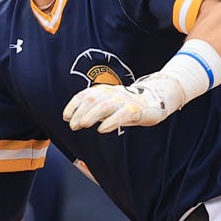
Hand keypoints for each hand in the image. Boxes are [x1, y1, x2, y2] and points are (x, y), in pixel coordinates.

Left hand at [63, 71, 189, 132]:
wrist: (155, 99)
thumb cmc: (128, 105)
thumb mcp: (110, 104)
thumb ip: (95, 109)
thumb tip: (77, 119)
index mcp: (105, 90)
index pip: (85, 94)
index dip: (73, 105)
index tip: (65, 116)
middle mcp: (113, 93)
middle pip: (93, 99)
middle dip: (80, 112)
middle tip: (73, 125)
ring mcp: (125, 101)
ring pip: (104, 106)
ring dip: (91, 116)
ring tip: (83, 125)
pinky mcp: (135, 110)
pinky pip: (121, 115)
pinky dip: (110, 122)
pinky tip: (102, 130)